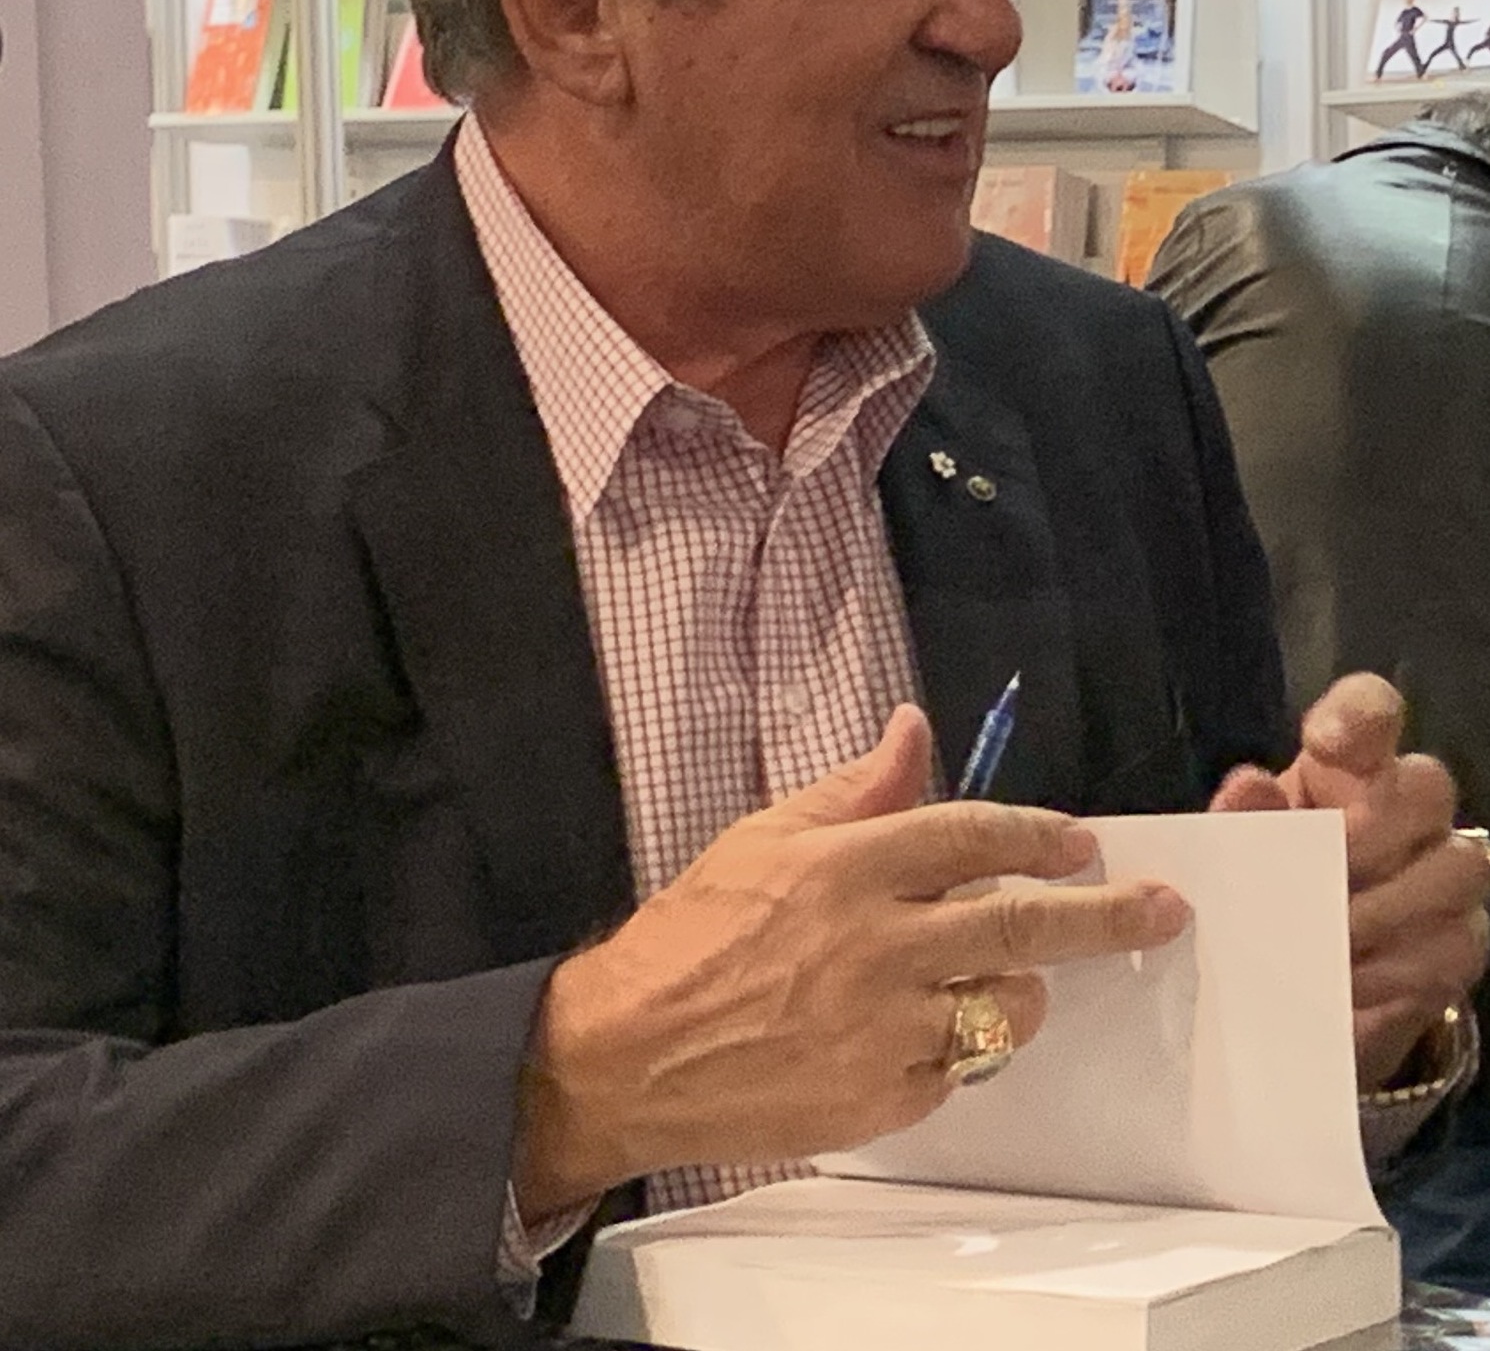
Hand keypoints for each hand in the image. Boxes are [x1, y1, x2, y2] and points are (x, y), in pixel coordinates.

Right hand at [513, 704, 1189, 1220]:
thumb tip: (913, 729)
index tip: (1083, 843)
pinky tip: (920, 1030)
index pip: (970, 837)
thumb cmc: (695, 932)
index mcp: (847, 867)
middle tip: (1163, 911)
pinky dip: (956, 1047)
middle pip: (1017, 927)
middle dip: (1104, 916)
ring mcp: (882, 1027)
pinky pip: (957, 1071)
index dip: (1036, 836)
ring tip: (1004, 981)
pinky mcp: (881, 1098)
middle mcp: (877, 944)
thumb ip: (851, 788)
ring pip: (1003, 1010)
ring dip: (1021, 992)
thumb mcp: (765, 837)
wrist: (629, 1052)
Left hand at [1210, 673, 1489, 1090]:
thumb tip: (1249, 787)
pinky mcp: (1460, 942)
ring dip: (1384, 908)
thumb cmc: (1261, 888)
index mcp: (1343, 767)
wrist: (1291, 975)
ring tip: (1323, 941)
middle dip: (1371, 833)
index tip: (1324, 743)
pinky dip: (1395, 968)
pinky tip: (1347, 981)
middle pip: (1428, 786)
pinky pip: (1453, 945)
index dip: (1360, 714)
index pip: (1371, 710)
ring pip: (1457, 866)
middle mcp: (1406, 806)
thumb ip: (1237, 820)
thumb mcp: (1235, 853)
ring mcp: (1446, 872)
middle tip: (1313, 879)